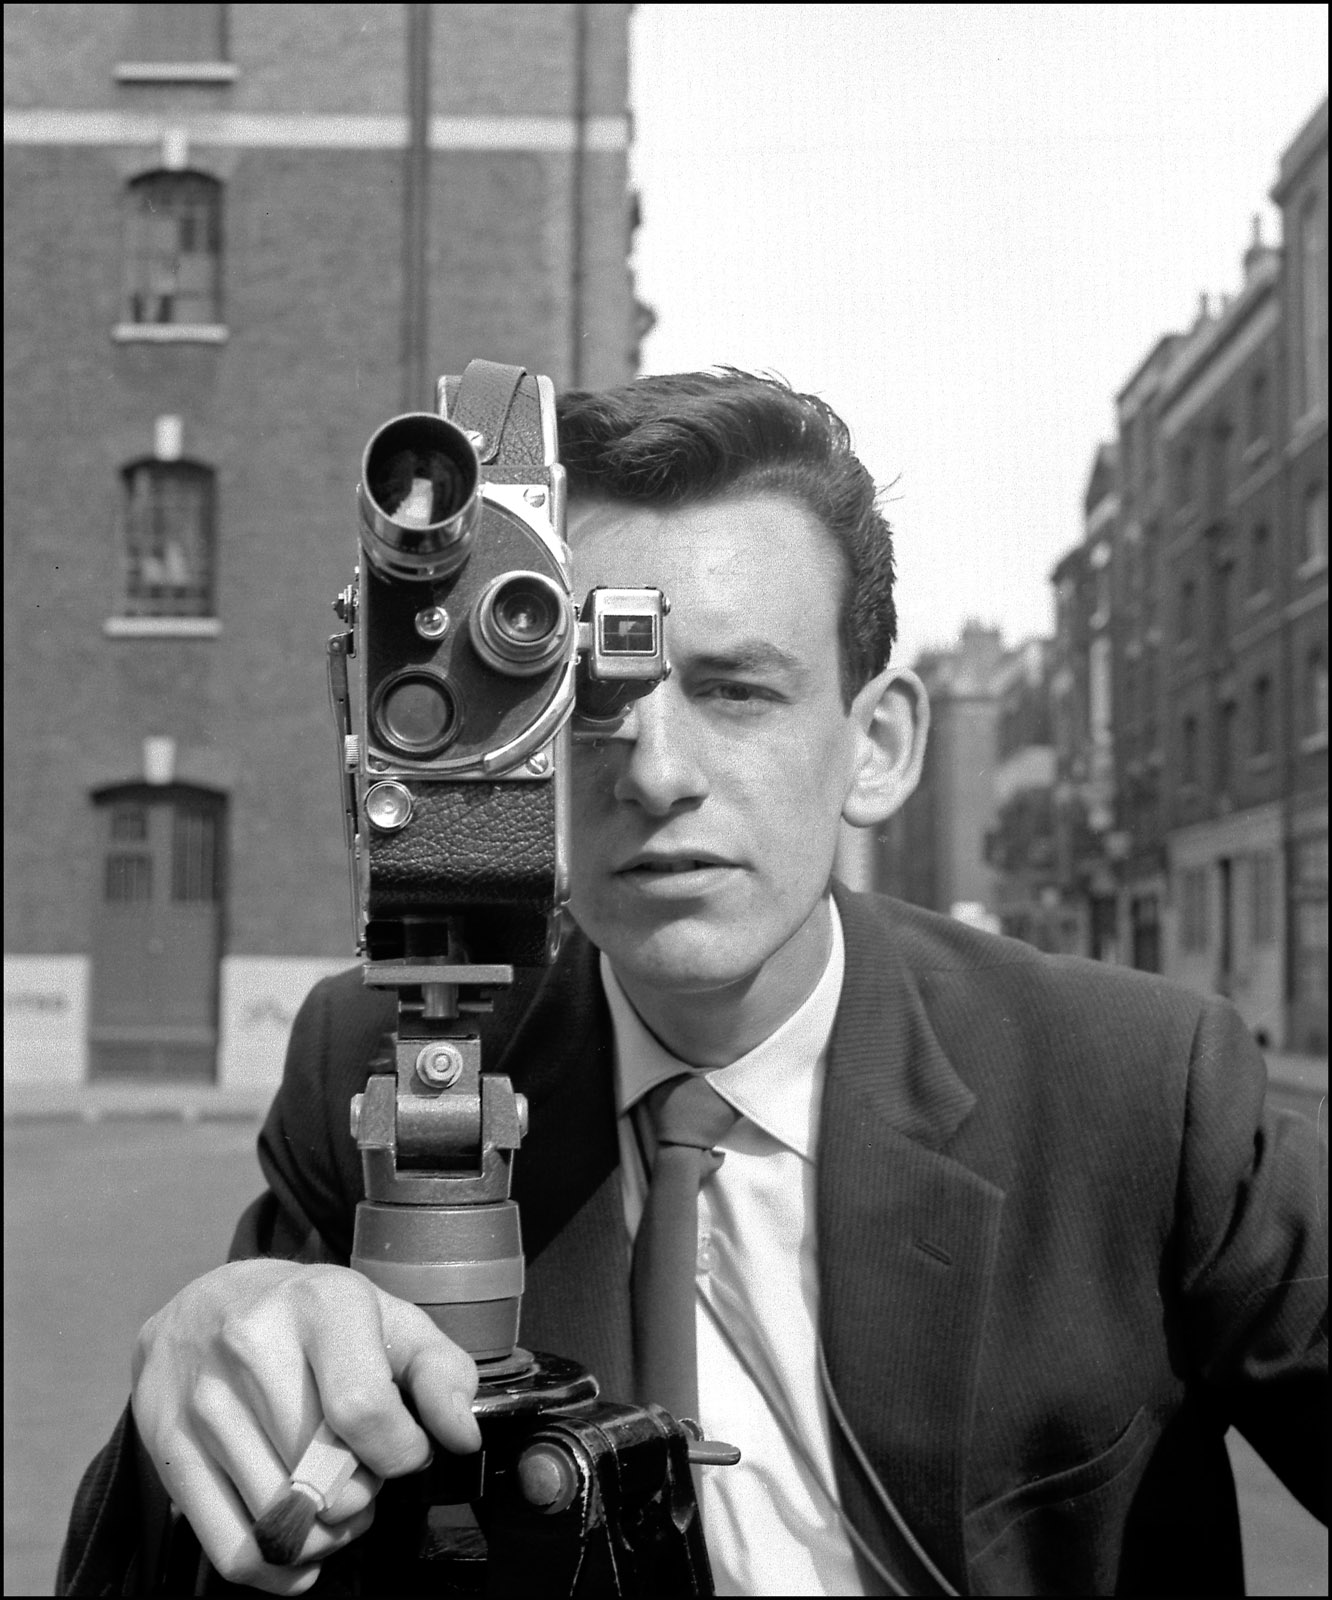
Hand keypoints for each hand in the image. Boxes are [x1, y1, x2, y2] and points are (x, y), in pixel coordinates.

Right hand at [131, 1259, 480, 1594]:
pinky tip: (299, 1545)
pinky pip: (232, 1548)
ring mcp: (201, 1399)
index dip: (401, 1452)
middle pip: (325, 1476)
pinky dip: (278, 1568)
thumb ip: (440, 1370)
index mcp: (319, 1304)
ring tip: (335, 1500)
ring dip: (326, 1534)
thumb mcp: (387, 1318)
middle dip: (364, 1494)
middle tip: (367, 1474)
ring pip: (281, 1522)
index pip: (364, 1410)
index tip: (407, 1450)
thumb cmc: (312, 1318)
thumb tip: (462, 1434)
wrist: (207, 1302)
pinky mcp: (166, 1446)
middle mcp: (250, 1344)